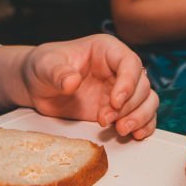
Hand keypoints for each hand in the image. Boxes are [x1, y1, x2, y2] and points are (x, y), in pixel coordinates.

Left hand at [21, 35, 158, 139]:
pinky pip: (143, 116)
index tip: (114, 102)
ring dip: (140, 117)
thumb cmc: (43, 67)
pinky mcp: (119, 109)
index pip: (129, 62)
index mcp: (106, 50)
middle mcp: (118, 69)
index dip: (128, 83)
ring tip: (121, 130)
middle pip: (142, 85)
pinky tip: (135, 135)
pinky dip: (143, 126)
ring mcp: (120, 90)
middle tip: (105, 120)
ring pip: (148, 100)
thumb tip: (72, 82)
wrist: (38, 86)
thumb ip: (58, 73)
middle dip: (129, 106)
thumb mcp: (45, 66)